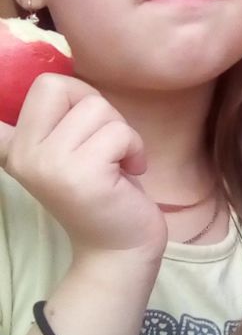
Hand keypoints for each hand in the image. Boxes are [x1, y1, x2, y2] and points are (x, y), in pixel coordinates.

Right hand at [0, 73, 166, 258]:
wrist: (120, 249)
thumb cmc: (104, 190)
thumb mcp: (69, 150)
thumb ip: (56, 120)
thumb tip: (53, 86)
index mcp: (16, 146)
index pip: (2, 112)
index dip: (9, 104)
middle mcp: (22, 154)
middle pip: (57, 86)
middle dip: (94, 105)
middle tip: (106, 141)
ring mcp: (48, 164)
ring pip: (95, 107)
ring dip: (120, 131)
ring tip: (119, 161)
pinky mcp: (81, 174)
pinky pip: (118, 132)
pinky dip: (134, 147)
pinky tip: (130, 171)